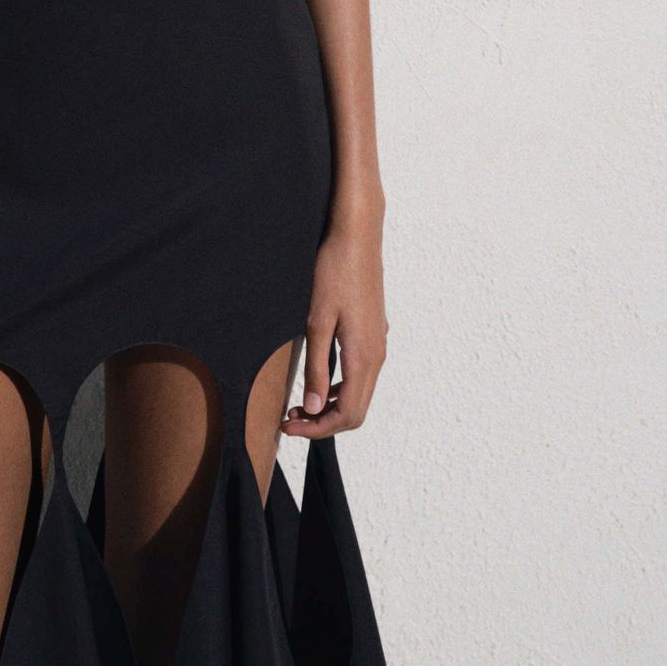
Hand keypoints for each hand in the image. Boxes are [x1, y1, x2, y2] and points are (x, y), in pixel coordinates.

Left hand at [282, 215, 388, 437]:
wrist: (357, 236)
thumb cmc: (334, 273)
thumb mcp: (316, 321)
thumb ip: (317, 368)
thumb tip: (315, 407)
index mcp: (364, 357)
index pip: (348, 416)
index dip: (317, 429)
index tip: (288, 426)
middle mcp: (377, 356)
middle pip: (356, 411)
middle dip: (323, 422)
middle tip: (289, 418)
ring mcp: (378, 344)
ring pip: (359, 393)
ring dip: (331, 405)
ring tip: (299, 402)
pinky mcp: (374, 333)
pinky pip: (361, 374)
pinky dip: (340, 387)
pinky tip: (317, 376)